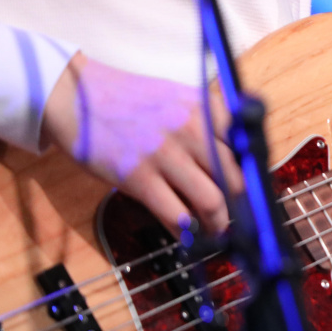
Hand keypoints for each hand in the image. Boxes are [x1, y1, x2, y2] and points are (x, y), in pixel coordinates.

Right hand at [42, 53, 241, 234]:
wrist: (75, 96)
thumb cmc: (130, 100)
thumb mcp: (179, 98)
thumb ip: (211, 123)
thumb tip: (239, 163)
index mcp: (207, 109)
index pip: (249, 149)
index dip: (256, 177)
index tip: (257, 194)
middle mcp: (193, 129)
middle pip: (236, 179)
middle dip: (242, 206)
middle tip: (240, 219)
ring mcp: (165, 154)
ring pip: (212, 201)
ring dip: (218, 224)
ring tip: (217, 231)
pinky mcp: (138, 176)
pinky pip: (175, 214)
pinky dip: (187, 231)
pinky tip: (188, 235)